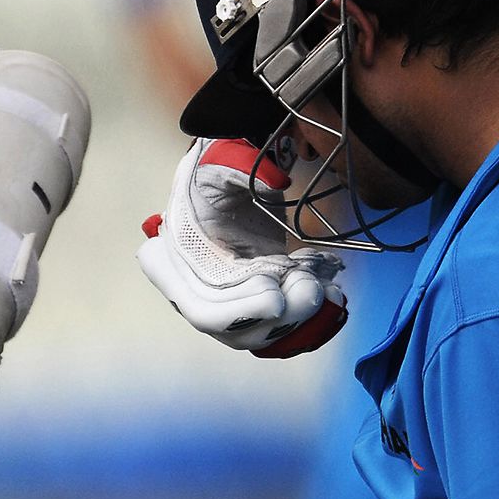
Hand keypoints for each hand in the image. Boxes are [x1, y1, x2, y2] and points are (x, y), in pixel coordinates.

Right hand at [136, 138, 347, 357]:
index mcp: (169, 263)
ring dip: (298, 320)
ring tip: (321, 286)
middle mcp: (192, 294)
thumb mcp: (219, 163)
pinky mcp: (252, 306)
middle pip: (234, 330)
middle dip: (278, 317)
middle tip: (309, 288)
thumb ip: (238, 170)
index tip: (275, 295)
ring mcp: (223, 305)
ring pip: (260, 335)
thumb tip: (274, 182)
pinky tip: (329, 292)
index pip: (199, 308)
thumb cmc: (217, 171)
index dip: (238, 312)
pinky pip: (279, 328)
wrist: (234, 181)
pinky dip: (308, 320)